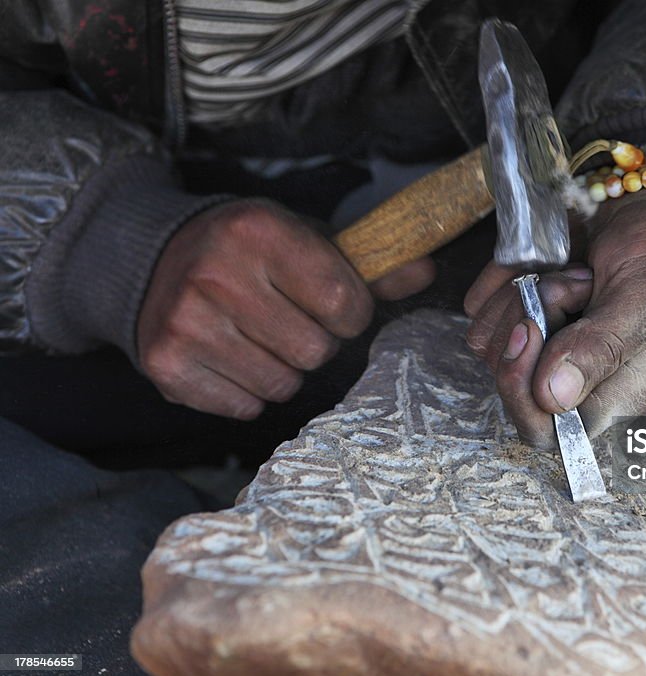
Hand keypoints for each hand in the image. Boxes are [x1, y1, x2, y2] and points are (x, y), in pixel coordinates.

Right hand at [138, 199, 433, 418]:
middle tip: (288, 320)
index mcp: (259, 231)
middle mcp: (217, 273)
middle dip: (315, 342)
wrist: (154, 258)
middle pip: (316, 351)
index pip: (344, 303)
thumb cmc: (250, 253)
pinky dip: (247, 392)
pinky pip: (244, 407)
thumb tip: (425, 270)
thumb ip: (369, 264)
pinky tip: (230, 356)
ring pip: (282, 385)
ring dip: (282, 370)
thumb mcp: (306, 242)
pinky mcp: (165, 363)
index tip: (333, 305)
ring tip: (258, 337)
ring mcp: (186, 321)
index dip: (350, 314)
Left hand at [464, 191, 645, 447]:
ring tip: (575, 275)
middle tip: (569, 286)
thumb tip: (553, 398)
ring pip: (488, 345)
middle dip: (526, 328)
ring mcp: (538, 350)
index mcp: (613, 396)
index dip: (525, 394)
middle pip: (510, 388)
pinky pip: (477, 310)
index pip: (548, 432)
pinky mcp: (512, 316)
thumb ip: (602, 348)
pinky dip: (505, 278)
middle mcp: (571, 382)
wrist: (643, 206)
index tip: (531, 332)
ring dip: (525, 295)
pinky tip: (550, 265)